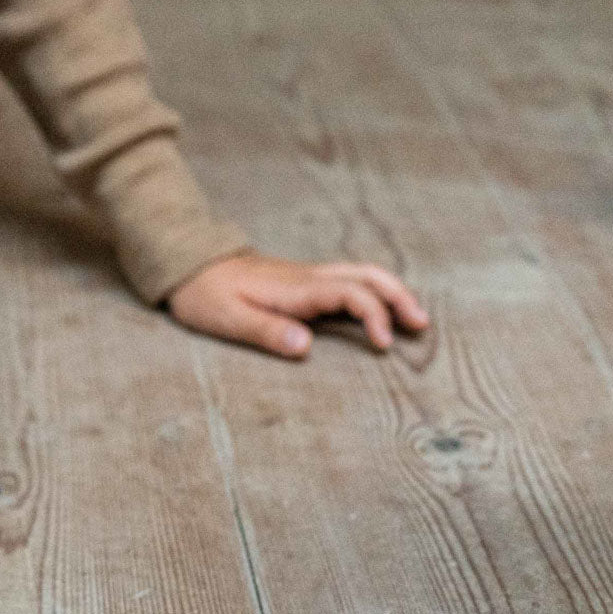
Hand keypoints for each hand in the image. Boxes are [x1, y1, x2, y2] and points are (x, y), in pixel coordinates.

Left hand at [168, 252, 428, 357]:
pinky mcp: (304, 284)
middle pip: (368, 276)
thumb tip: (306, 346)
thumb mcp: (229, 319)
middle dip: (399, 297)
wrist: (191, 267)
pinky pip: (350, 282)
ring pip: (362, 274)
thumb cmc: (207, 297)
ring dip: (392, 292)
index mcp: (296, 288)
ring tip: (414, 319)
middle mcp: (309, 278)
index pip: (350, 292)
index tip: (383, 345)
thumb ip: (266, 332)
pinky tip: (381, 312)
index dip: (373, 315)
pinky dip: (374, 292)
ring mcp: (308, 278)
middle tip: (421, 326)